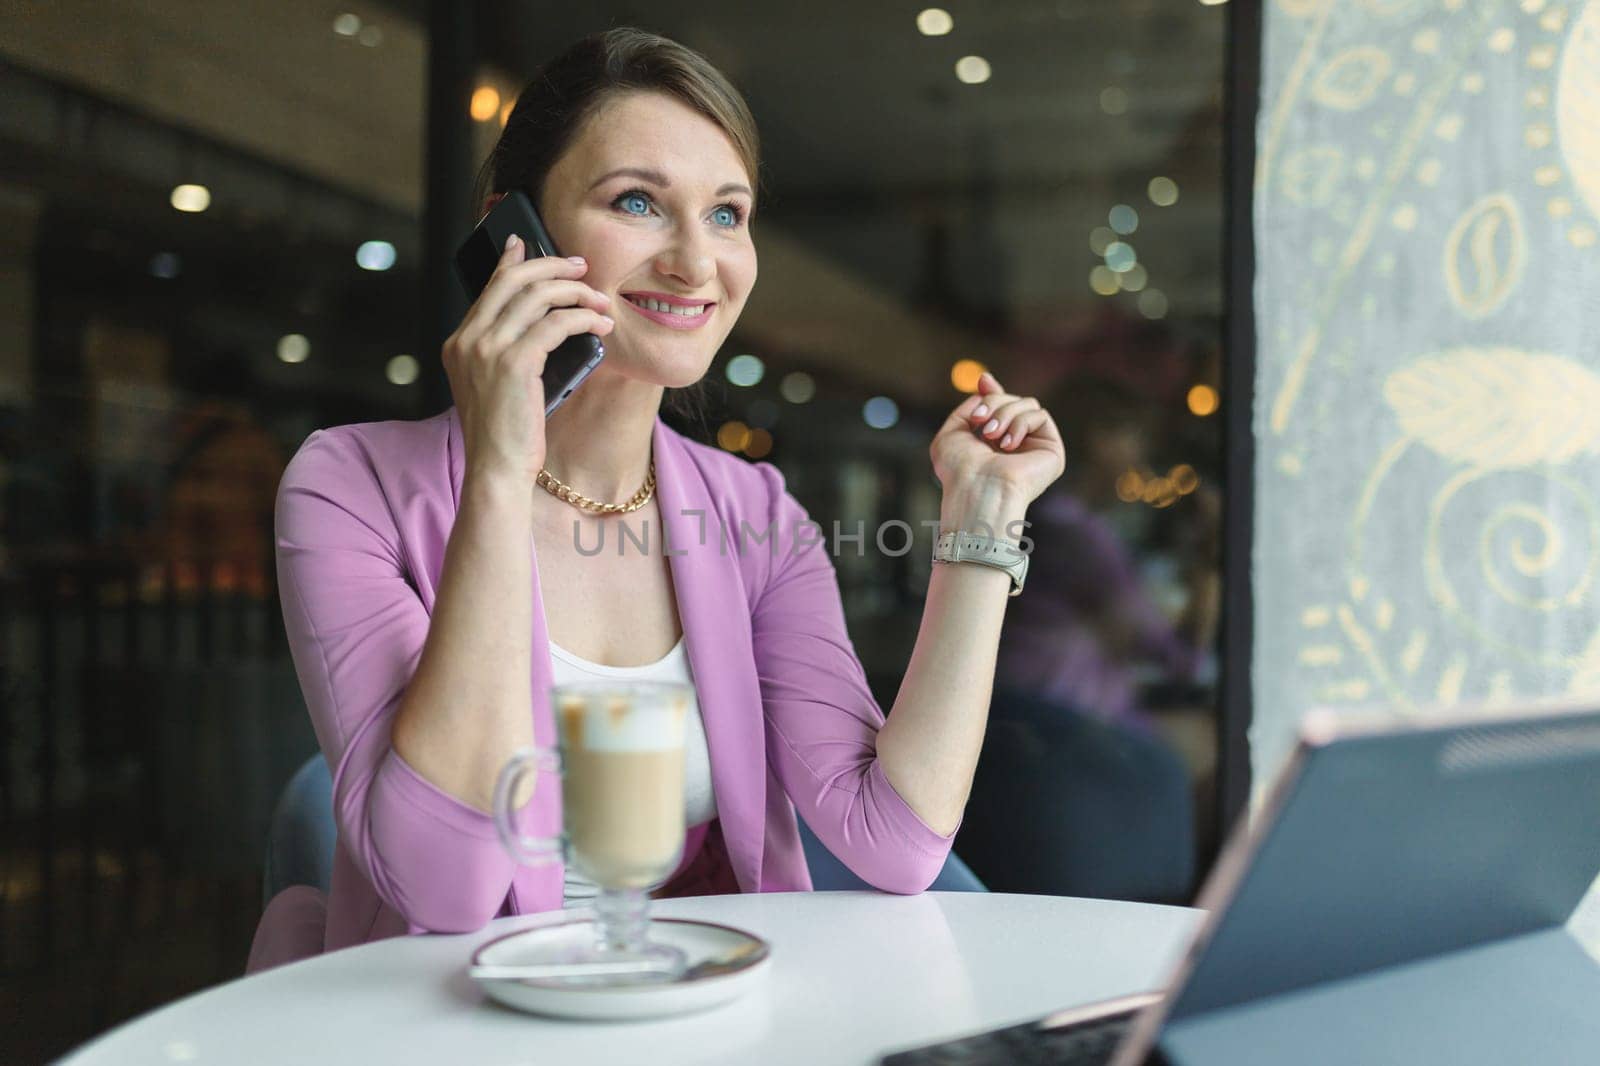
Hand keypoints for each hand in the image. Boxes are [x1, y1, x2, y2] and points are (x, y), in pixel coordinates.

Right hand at [441, 235, 615, 482]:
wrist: (496, 469)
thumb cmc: (505, 434)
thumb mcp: (497, 385)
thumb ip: (507, 351)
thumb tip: (546, 320)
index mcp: (459, 343)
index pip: (489, 287)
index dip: (513, 261)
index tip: (529, 243)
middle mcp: (468, 340)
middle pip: (514, 280)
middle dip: (552, 266)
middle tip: (582, 267)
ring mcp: (487, 350)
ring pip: (538, 296)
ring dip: (576, 293)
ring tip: (601, 302)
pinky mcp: (514, 363)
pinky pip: (556, 324)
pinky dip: (583, 319)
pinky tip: (601, 327)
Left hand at [930, 371, 1066, 506]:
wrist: (977, 491)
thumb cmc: (960, 470)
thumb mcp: (952, 433)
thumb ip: (969, 408)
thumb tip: (987, 383)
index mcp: (995, 443)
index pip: (1003, 408)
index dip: (994, 392)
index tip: (983, 381)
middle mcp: (1018, 445)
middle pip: (1013, 400)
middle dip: (993, 403)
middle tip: (978, 420)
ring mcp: (1035, 447)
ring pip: (1027, 404)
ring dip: (1004, 414)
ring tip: (990, 436)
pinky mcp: (1052, 451)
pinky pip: (1040, 416)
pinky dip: (1020, 424)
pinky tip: (1007, 445)